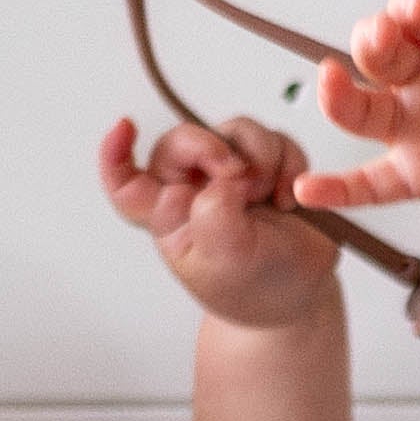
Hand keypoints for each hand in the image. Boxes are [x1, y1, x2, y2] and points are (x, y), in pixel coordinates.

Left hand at [99, 113, 341, 328]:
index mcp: (169, 218)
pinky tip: (288, 196)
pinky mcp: (265, 167)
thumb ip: (215, 220)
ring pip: (234, 131)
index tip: (124, 126)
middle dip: (213, 148)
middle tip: (240, 174)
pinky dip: (288, 161)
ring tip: (270, 195)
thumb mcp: (228, 262)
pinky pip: (274, 139)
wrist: (302, 294)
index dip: (117, 154)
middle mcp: (194, 191)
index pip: (128, 184)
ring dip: (261, 155)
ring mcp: (230, 176)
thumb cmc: (255, 289)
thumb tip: (221, 181)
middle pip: (184, 141)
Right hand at [297, 0, 419, 234]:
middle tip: (380, 36)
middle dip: (373, 40)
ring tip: (329, 83)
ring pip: (363, 109)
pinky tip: (309, 190)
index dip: (412, 7)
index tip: (418, 8)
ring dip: (340, 97)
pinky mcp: (416, 174)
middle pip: (379, 52)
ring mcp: (414, 126)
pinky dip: (338, 190)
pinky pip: (370, 183)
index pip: (419, 12)